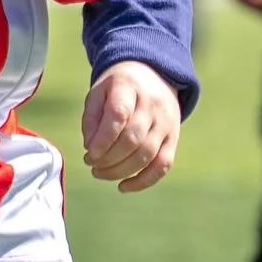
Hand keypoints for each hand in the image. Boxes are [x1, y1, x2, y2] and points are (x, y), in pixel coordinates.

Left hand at [81, 61, 180, 193]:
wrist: (153, 75)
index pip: (119, 115)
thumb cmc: (118, 88)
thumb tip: (91, 148)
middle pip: (133, 139)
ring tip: (99, 173)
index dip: (103, 139)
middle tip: (90, 164)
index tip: (88, 154)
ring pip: (147, 155)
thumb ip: (91, 118)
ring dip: (120, 171)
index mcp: (129, 87)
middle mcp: (152, 105)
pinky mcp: (173, 138)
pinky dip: (144, 181)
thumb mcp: (99, 92)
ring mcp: (166, 123)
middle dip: (108, 158)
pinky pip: (163, 165)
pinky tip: (123, 187)